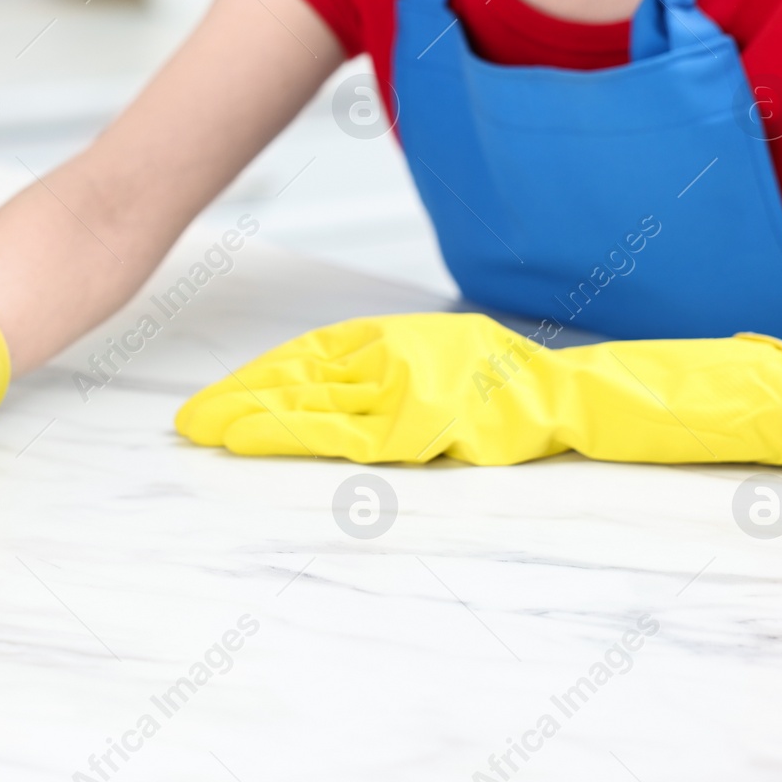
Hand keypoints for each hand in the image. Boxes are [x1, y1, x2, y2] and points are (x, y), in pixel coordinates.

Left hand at [175, 313, 781, 465]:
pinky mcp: (425, 420)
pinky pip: (344, 432)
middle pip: (299, 377)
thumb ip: (397, 377)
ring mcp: (409, 386)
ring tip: (205, 432)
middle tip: (190, 422)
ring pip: (312, 401)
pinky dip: (293, 434)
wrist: (592, 400)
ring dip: (254, 416)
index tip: (220, 401)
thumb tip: (344, 396)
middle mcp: (396, 356)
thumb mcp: (450, 368)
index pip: (311, 358)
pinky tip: (255, 442)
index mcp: (401, 339)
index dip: (261, 380)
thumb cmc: (522, 394)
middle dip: (242, 399)